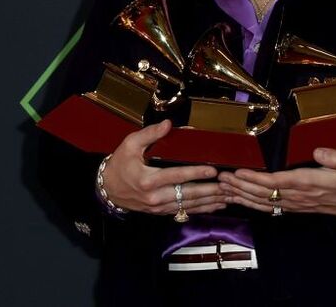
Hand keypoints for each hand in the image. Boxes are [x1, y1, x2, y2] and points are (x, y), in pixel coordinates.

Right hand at [101, 120, 225, 215]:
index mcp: (148, 180)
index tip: (213, 171)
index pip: (177, 176)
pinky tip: (214, 205)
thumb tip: (168, 124)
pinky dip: (201, 209)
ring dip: (209, 202)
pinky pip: (184, 211)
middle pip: (187, 194)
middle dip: (210, 191)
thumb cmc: (119, 164)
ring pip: (188, 205)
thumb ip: (150, 134)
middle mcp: (155, 196)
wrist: (107, 189)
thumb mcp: (130, 144)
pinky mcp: (161, 211)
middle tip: (228, 186)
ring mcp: (159, 207)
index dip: (196, 173)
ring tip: (227, 197)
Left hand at [218, 147, 335, 218]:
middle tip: (221, 177)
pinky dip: (252, 204)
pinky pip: (268, 208)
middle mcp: (297, 196)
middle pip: (262, 193)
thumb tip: (318, 151)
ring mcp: (294, 204)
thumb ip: (335, 158)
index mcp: (306, 183)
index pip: (275, 182)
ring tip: (223, 188)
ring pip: (262, 202)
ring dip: (242, 195)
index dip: (255, 178)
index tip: (238, 171)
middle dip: (240, 186)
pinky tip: (240, 200)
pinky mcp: (294, 207)